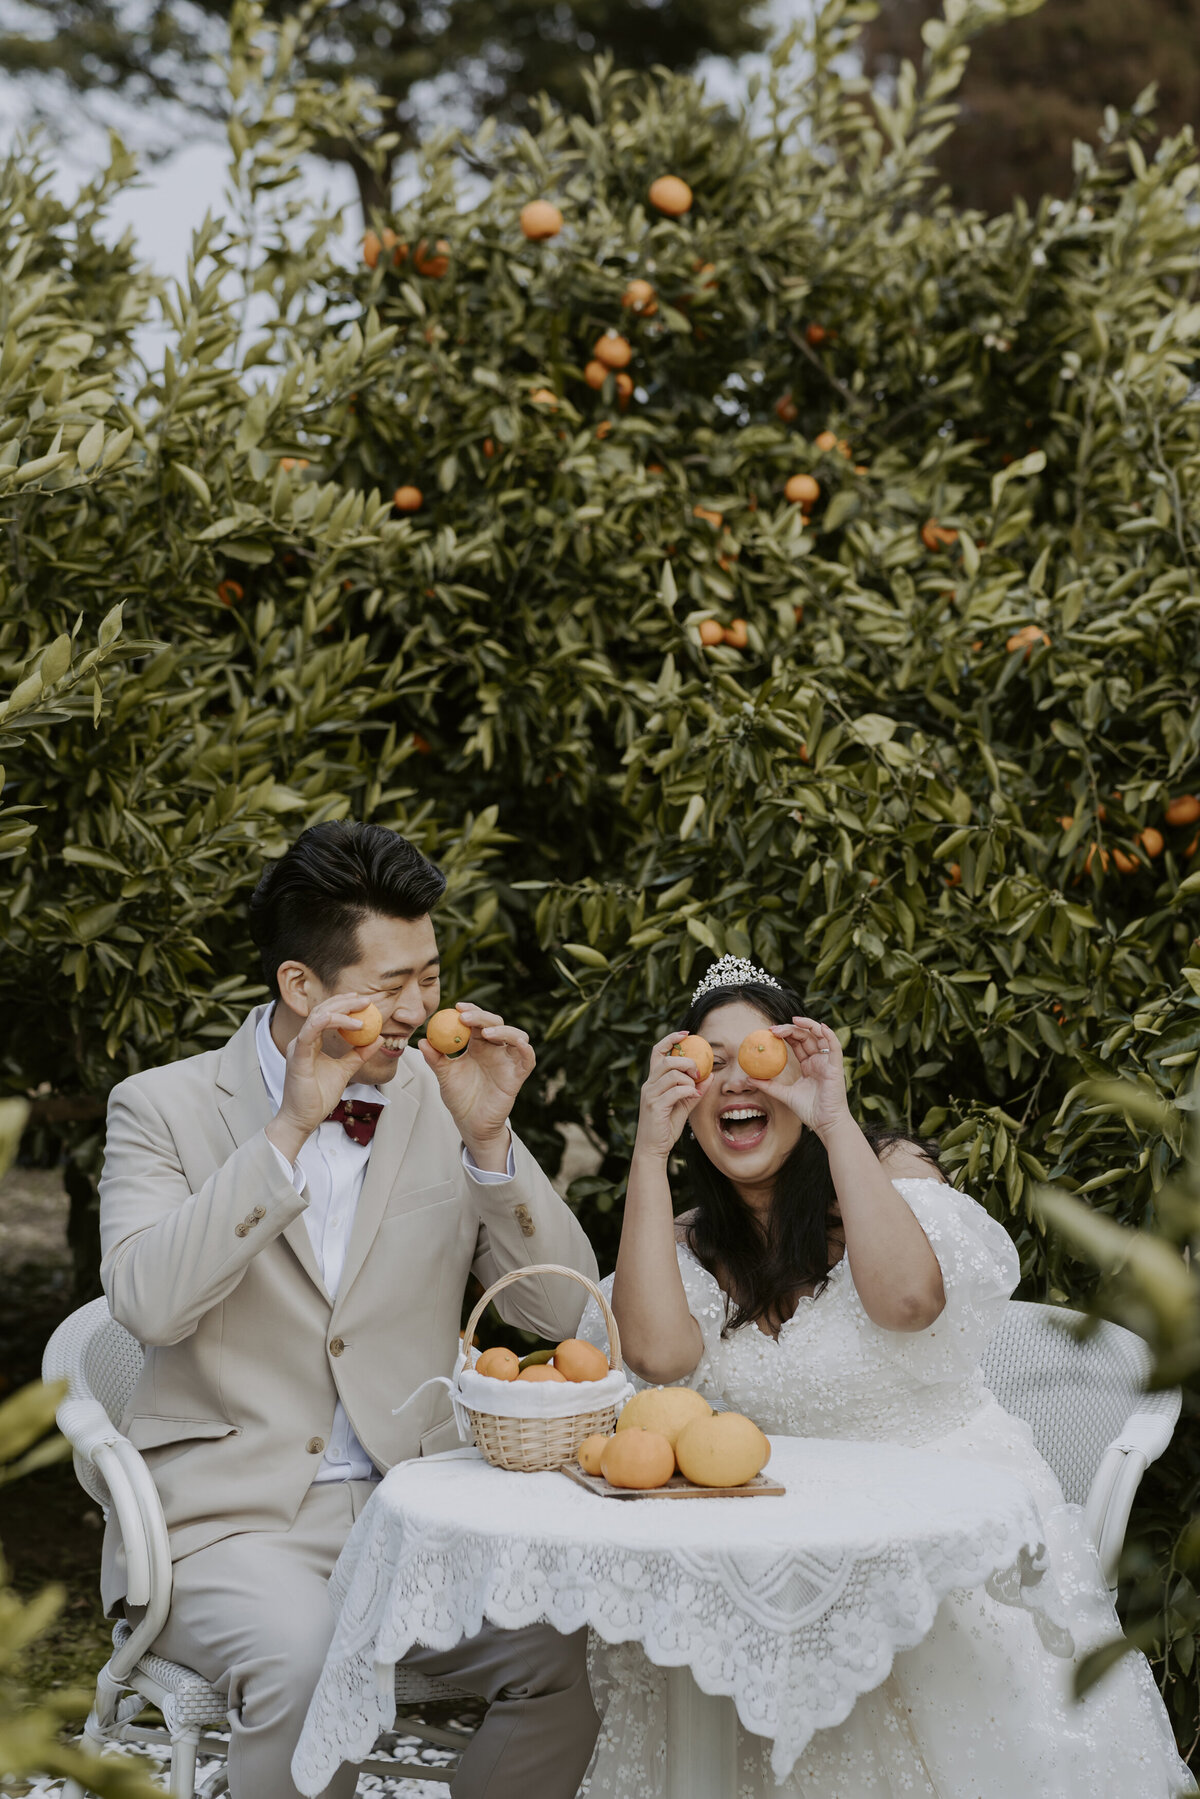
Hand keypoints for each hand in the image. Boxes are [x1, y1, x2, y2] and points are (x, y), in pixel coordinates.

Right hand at [266, 993, 382, 1160]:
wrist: (303, 1120)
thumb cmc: (318, 1096)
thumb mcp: (345, 1070)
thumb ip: (359, 1054)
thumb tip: (379, 1038)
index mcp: (310, 1041)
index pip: (325, 1014)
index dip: (343, 1004)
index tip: (364, 1002)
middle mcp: (302, 1040)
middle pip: (322, 1010)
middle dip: (345, 1002)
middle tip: (366, 1000)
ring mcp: (298, 1047)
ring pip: (318, 1015)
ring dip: (341, 1010)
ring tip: (362, 1011)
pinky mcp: (298, 1057)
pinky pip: (311, 1031)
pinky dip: (331, 1022)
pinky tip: (352, 1024)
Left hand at [420, 1002, 533, 1159]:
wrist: (470, 1123)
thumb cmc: (459, 1098)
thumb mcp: (444, 1075)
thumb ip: (435, 1058)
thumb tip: (422, 1041)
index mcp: (478, 1046)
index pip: (478, 1021)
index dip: (471, 1011)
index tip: (457, 1007)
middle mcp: (495, 1050)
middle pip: (496, 1023)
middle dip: (482, 1016)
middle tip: (465, 1017)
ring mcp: (508, 1062)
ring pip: (517, 1036)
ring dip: (504, 1030)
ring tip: (485, 1032)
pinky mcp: (517, 1076)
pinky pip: (528, 1059)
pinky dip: (526, 1049)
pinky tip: (519, 1044)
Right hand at [634, 1032, 710, 1162]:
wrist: (653, 1148)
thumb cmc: (666, 1126)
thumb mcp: (683, 1104)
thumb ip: (695, 1089)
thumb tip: (711, 1075)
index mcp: (653, 1081)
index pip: (657, 1051)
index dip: (670, 1039)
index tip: (686, 1034)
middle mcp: (649, 1084)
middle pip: (667, 1060)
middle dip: (686, 1062)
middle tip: (698, 1072)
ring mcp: (650, 1095)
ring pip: (672, 1074)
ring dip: (688, 1080)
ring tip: (694, 1090)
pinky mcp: (655, 1106)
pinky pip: (675, 1090)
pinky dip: (688, 1091)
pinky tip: (693, 1098)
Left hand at [748, 1017, 850, 1139]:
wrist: (825, 1124)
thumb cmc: (809, 1110)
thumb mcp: (784, 1094)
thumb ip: (768, 1085)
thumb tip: (748, 1079)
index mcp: (809, 1065)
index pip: (797, 1043)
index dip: (785, 1034)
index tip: (770, 1032)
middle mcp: (819, 1060)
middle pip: (806, 1037)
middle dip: (790, 1029)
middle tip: (774, 1028)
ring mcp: (828, 1062)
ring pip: (820, 1036)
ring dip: (807, 1025)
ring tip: (793, 1020)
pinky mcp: (836, 1066)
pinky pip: (835, 1046)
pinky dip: (829, 1035)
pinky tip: (821, 1026)